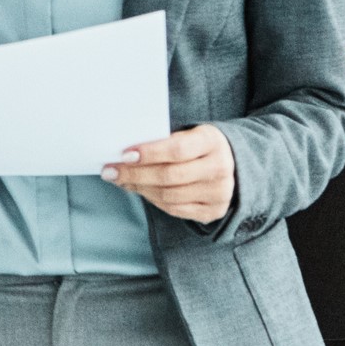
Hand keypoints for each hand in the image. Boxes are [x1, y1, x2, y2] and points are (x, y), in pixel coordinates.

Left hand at [101, 124, 235, 223]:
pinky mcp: (213, 211)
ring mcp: (219, 193)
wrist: (234, 163)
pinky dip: (153, 200)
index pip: (176, 150)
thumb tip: (124, 154)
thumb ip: (163, 142)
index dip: (148, 153)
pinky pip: (174, 209)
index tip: (124, 154)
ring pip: (169, 196)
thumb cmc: (198, 145)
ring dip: (140, 189)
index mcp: (212, 141)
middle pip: (169, 176)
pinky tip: (139, 190)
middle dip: (135, 174)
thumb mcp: (188, 134)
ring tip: (121, 181)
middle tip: (111, 171)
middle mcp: (219, 168)